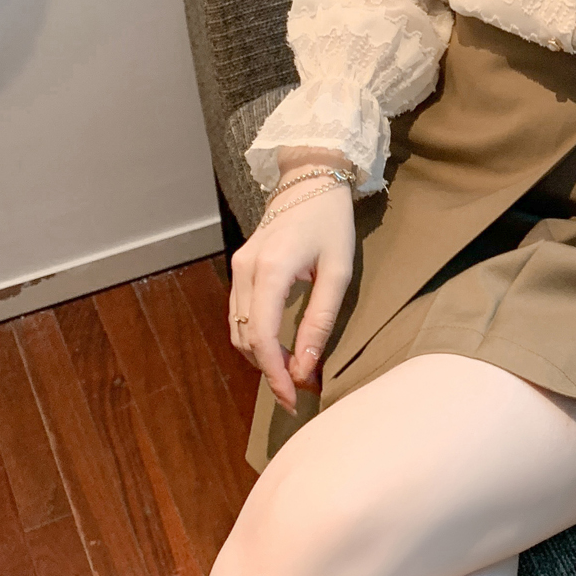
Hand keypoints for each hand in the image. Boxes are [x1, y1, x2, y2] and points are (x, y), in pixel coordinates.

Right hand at [228, 149, 356, 412]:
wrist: (311, 178)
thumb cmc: (331, 223)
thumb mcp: (338, 271)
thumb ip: (320, 320)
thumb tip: (305, 367)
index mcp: (270, 270)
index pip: (261, 337)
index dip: (274, 373)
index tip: (293, 397)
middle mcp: (245, 270)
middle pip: (244, 338)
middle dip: (268, 369)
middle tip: (299, 389)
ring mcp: (238, 267)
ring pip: (237, 329)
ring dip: (260, 355)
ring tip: (292, 372)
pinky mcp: (240, 266)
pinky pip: (239, 313)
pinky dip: (256, 336)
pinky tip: (279, 347)